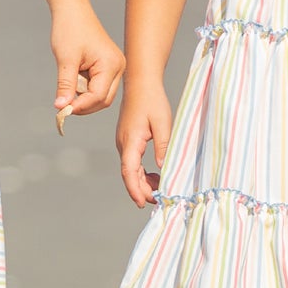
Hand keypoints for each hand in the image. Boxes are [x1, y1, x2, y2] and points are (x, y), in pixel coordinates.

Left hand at [50, 4, 124, 122]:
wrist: (72, 11)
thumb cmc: (70, 29)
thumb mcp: (66, 59)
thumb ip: (65, 85)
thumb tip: (61, 107)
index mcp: (111, 64)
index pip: (98, 96)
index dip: (80, 106)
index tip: (62, 110)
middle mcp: (118, 67)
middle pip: (103, 100)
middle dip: (83, 105)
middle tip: (63, 105)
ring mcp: (115, 67)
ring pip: (101, 95)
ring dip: (84, 97)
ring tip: (68, 87)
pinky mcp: (108, 67)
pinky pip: (98, 86)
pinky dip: (85, 89)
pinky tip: (74, 80)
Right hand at [117, 81, 172, 207]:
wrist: (140, 84)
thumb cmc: (152, 101)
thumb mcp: (162, 123)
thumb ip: (163, 146)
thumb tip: (163, 168)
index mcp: (130, 141)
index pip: (129, 172)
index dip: (136, 189)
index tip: (143, 203)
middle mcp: (123, 145)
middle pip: (129, 175)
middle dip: (142, 190)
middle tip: (160, 200)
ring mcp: (124, 143)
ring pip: (131, 170)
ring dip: (143, 183)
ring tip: (161, 189)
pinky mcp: (128, 141)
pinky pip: (133, 162)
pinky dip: (142, 173)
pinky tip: (154, 175)